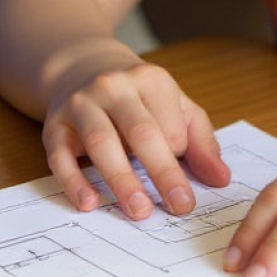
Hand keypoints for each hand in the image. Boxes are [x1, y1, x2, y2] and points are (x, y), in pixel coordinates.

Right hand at [43, 59, 230, 220]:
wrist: (82, 65)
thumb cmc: (137, 94)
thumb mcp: (174, 105)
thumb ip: (200, 140)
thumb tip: (221, 178)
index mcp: (149, 79)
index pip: (172, 125)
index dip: (179, 155)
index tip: (183, 175)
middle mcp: (113, 87)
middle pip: (141, 132)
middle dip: (162, 171)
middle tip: (179, 207)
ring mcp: (81, 104)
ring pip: (101, 141)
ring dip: (121, 178)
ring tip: (140, 210)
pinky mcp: (54, 125)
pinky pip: (60, 155)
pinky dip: (73, 181)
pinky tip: (89, 203)